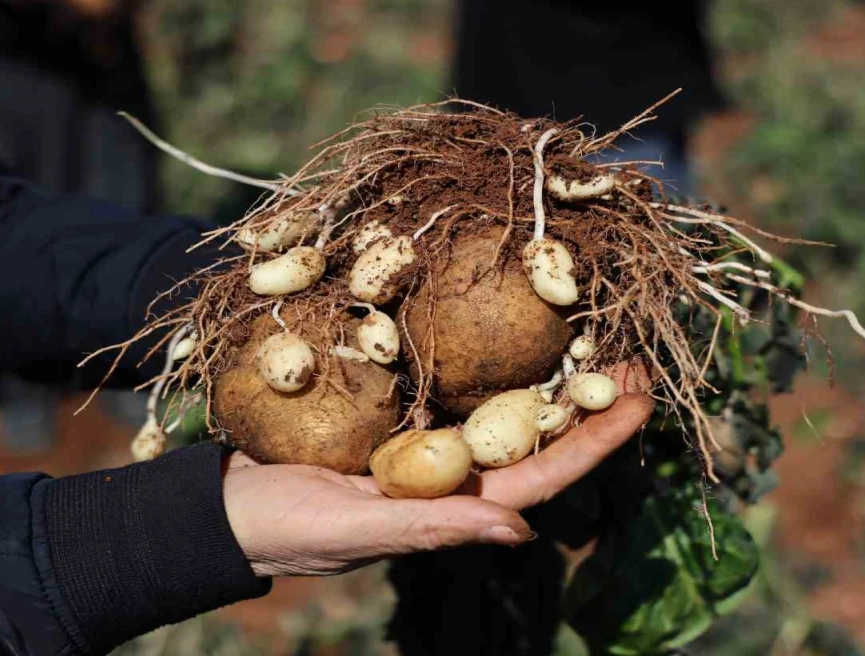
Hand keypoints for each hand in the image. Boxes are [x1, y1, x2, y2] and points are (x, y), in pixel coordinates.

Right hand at [222, 365, 653, 577]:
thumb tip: (522, 535)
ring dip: (551, 377)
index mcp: (451, 507)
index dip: (598, 439)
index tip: (642, 398)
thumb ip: (432, 528)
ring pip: (505, 411)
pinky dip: (492, 362)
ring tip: (594, 335)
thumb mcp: (353, 530)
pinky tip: (512, 330)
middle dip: (589, 401)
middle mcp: (451, 478)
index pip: (543, 475)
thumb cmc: (281, 526)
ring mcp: (426, 448)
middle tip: (633, 353)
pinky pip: (457, 391)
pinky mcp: (396, 421)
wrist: (222, 506)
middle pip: (537, 438)